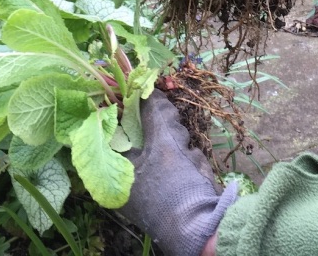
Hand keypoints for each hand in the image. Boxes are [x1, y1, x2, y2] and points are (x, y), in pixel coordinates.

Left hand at [120, 90, 237, 255]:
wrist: (204, 228)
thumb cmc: (174, 187)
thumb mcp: (165, 144)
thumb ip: (155, 114)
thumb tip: (149, 89)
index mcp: (113, 175)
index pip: (113, 132)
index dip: (128, 111)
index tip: (143, 96)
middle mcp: (126, 184)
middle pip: (140, 140)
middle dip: (163, 133)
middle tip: (175, 134)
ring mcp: (149, 190)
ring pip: (163, 150)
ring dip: (180, 147)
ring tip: (188, 160)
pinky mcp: (170, 193)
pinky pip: (176, 165)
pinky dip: (187, 163)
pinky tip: (195, 172)